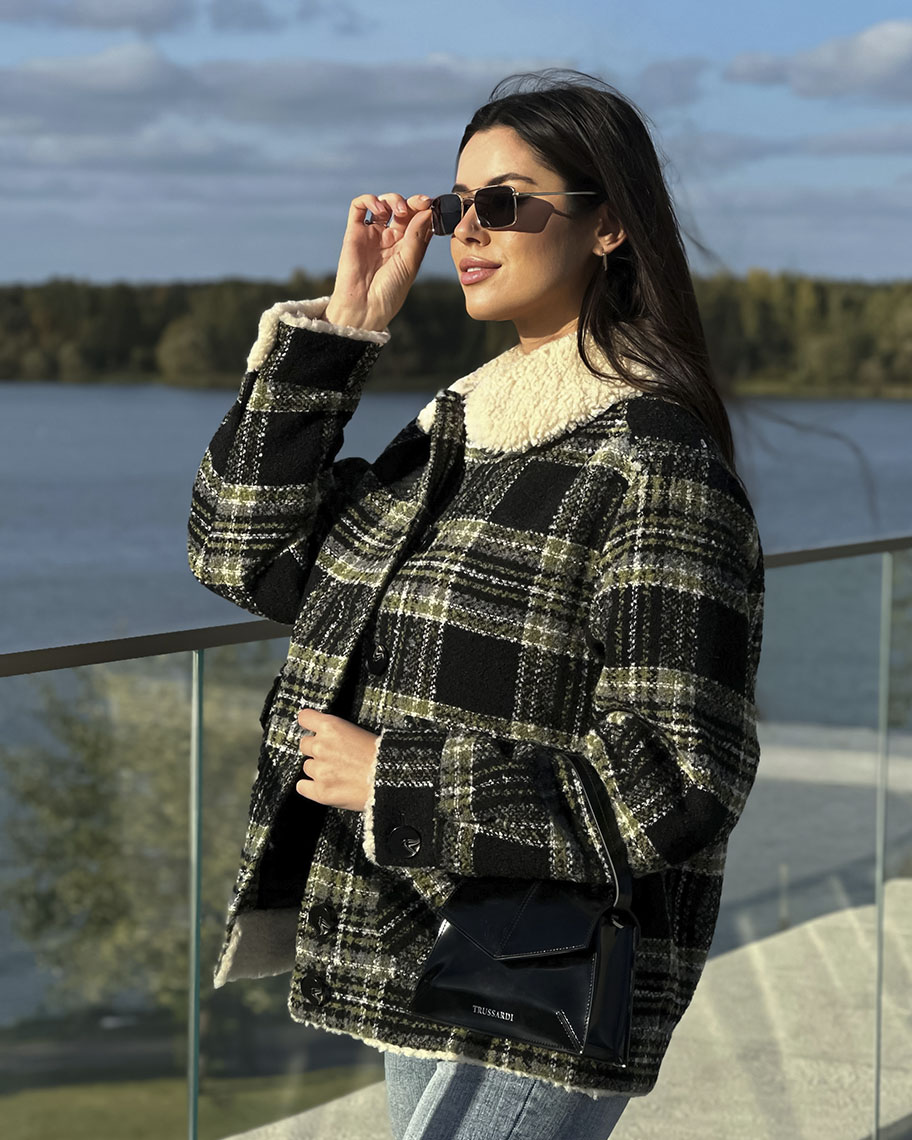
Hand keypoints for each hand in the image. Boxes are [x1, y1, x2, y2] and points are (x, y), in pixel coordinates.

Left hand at [295, 708, 379, 811]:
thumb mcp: (359, 732)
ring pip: (307, 767)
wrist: (391, 779)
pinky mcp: (320, 791)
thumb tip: (324, 736)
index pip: (305, 718)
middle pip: (305, 744)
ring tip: (338, 773)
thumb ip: (337, 733)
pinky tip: (326, 786)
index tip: (310, 728)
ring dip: (317, 770)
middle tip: (333, 756)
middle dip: (316, 750)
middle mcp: (321, 746)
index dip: (309, 724)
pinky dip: (311, 787)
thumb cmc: (382, 756)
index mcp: (332, 727)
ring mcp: (319, 770)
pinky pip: (302, 786)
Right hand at [324, 192, 433, 331]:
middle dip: (412, 202)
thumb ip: (417, 235)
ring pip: (383, 204)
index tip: (432, 205)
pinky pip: (358, 207)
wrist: (364, 306)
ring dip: (393, 199)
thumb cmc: (390, 291)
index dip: (425, 209)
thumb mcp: (410, 262)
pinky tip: (379, 209)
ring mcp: (372, 234)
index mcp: (407, 247)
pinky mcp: (354, 232)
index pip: (418, 220)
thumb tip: (427, 209)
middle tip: (420, 203)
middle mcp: (390, 238)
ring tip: (398, 211)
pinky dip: (369, 200)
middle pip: (403, 209)